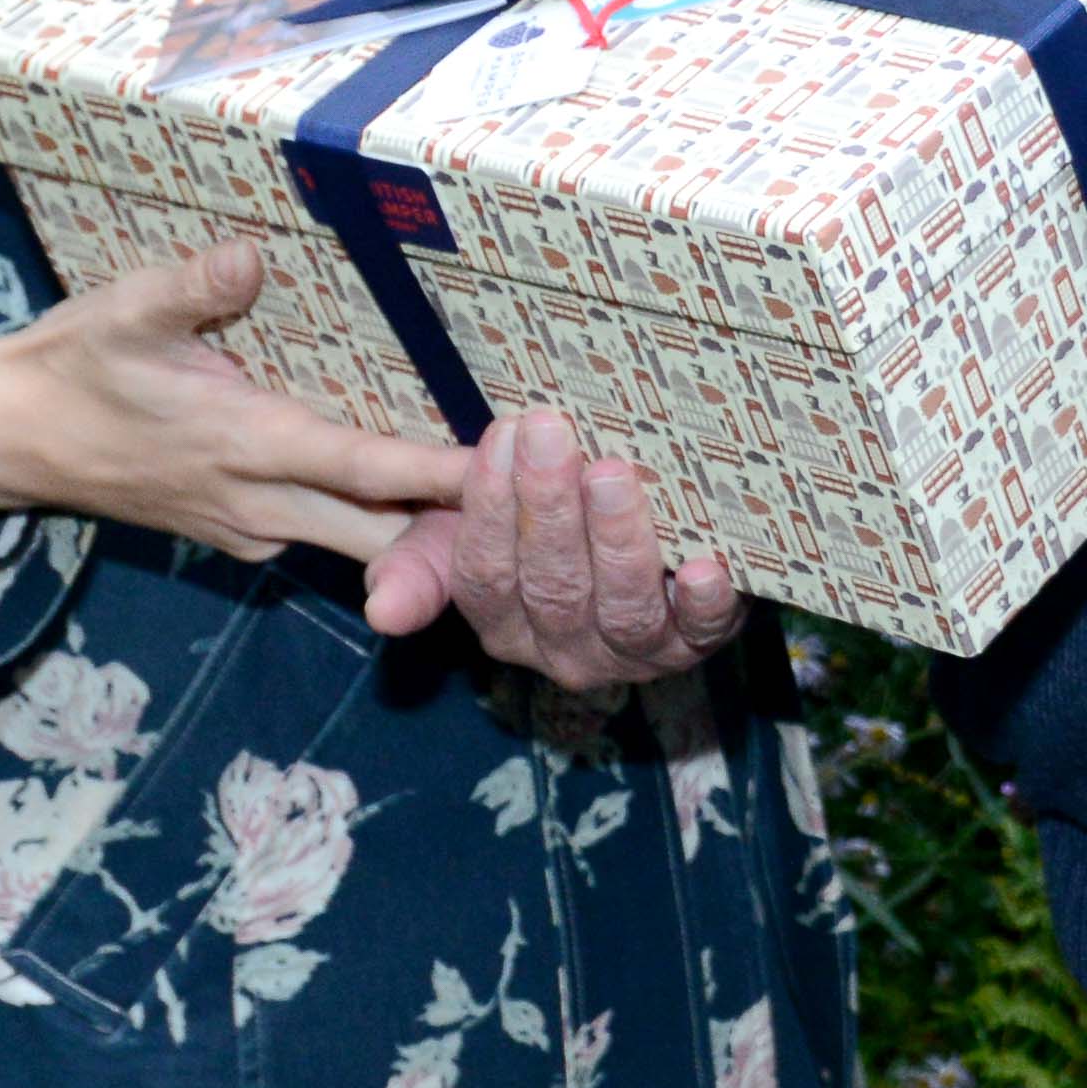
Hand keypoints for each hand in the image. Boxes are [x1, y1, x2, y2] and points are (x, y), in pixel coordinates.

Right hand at [0, 239, 470, 566]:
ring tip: (517, 500)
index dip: (441, 476)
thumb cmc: (70, 369)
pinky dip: (383, 525)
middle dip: (464, 526)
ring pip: (364, 547)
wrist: (2, 442)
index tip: (512, 468)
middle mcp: (260, 504)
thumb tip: (250, 256)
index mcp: (245, 446)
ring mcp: (253, 529)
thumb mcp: (120, 314)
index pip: (366, 471)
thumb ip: (190, 290)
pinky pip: (330, 538)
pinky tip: (432, 495)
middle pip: (388, 534)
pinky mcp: (243, 534)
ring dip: (431, 533)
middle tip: (550, 499)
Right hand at [362, 403, 746, 691]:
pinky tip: (707, 566)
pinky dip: (707, 602)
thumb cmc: (533, 536)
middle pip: (553, 588)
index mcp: (503, 625)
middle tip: (551, 435)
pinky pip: (704, 631)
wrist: (639, 548)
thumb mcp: (460, 545)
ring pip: (622, 608)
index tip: (500, 437)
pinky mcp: (699, 642)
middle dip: (549, 509)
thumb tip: (380, 612)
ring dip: (618, 541)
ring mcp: (634, 652)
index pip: (486, 577)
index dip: (489, 510)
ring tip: (614, 475)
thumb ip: (418, 571)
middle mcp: (565, 651)